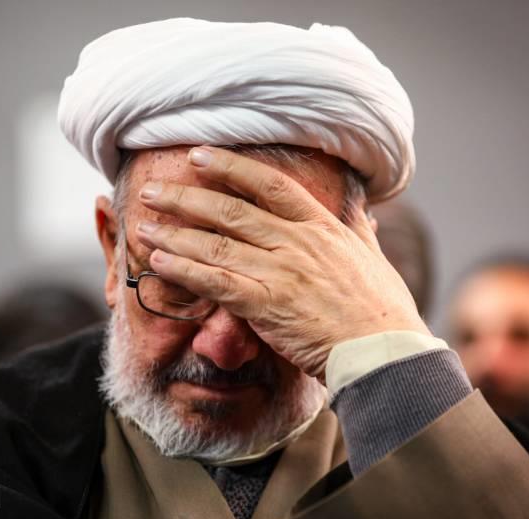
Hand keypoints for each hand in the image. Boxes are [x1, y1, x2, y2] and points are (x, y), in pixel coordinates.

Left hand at [135, 146, 429, 380]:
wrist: (384, 353)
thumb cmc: (382, 309)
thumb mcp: (373, 258)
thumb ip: (358, 232)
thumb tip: (360, 211)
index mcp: (321, 226)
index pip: (269, 184)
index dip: (230, 167)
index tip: (200, 156)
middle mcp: (296, 241)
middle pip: (230, 210)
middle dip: (186, 198)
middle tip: (154, 192)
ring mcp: (280, 272)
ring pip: (216, 243)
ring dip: (175, 233)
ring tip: (144, 225)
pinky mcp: (266, 305)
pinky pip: (215, 282)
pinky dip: (184, 270)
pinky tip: (159, 262)